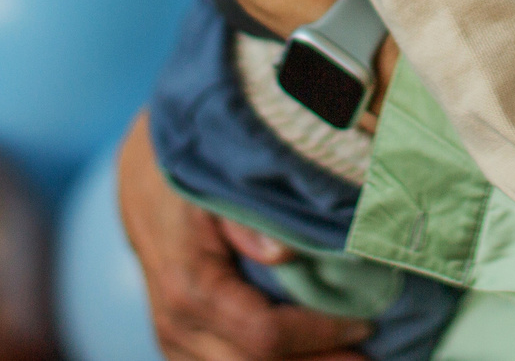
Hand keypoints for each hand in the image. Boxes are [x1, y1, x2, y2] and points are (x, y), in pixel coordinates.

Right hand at [116, 112, 373, 360]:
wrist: (147, 174)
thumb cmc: (192, 172)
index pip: (265, 337)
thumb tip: (283, 252)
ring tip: (346, 358)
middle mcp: (178, 324)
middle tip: (367, 357)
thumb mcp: (219, 181)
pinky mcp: (180, 342)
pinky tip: (309, 355)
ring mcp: (175, 338)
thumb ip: (248, 220)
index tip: (365, 323)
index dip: (319, 336)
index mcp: (190, 288)